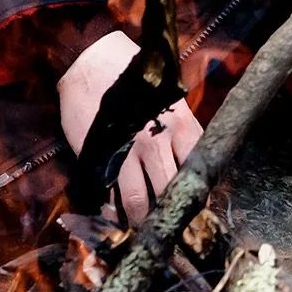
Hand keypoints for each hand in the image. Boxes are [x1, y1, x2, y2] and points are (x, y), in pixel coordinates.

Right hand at [57, 29, 204, 225]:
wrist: (91, 61)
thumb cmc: (132, 74)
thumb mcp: (167, 97)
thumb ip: (180, 127)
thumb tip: (190, 159)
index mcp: (182, 123)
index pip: (199, 168)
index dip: (197, 193)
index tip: (194, 206)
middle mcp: (159, 140)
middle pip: (171, 191)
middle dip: (171, 213)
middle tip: (169, 228)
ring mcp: (130, 152)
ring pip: (141, 202)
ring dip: (142, 221)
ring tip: (142, 230)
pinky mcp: (102, 158)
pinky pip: (112, 195)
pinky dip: (116, 212)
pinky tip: (118, 219)